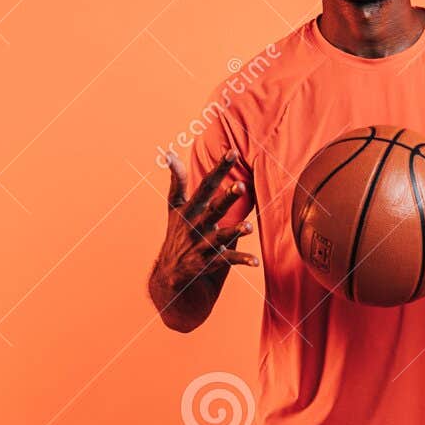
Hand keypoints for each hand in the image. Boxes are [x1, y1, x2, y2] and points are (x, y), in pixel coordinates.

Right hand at [159, 147, 258, 287]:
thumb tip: (169, 153)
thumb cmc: (177, 232)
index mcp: (191, 209)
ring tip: (248, 227)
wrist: (170, 271)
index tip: (232, 152)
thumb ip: (177, 180)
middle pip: (214, 209)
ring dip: (235, 232)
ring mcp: (203, 244)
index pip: (206, 185)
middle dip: (227, 198)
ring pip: (221, 237)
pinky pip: (228, 260)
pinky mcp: (210, 262)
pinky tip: (255, 262)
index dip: (219, 169)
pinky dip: (241, 260)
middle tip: (240, 186)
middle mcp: (197, 225)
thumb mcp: (174, 206)